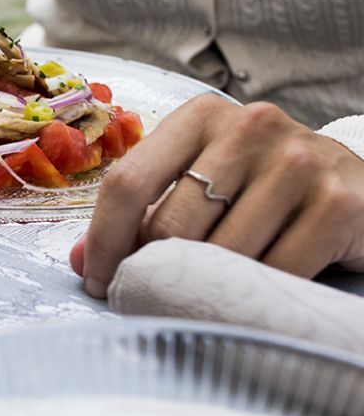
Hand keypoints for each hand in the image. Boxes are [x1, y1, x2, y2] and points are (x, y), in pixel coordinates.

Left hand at [70, 96, 363, 295]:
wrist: (361, 191)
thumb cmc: (262, 191)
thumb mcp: (201, 183)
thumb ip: (143, 212)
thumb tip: (80, 261)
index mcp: (201, 116)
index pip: (128, 182)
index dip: (104, 240)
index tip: (97, 280)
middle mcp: (252, 125)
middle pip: (170, 224)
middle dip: (150, 272)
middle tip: (148, 299)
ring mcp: (299, 162)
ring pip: (220, 254)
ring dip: (202, 289)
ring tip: (200, 299)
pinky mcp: (339, 204)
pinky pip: (272, 273)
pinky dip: (252, 296)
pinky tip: (250, 297)